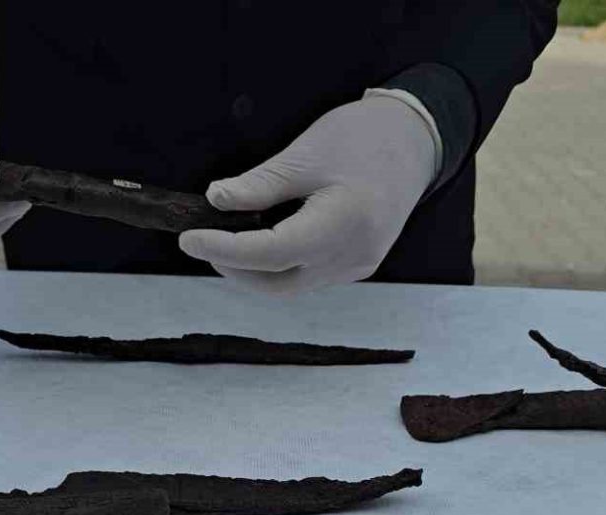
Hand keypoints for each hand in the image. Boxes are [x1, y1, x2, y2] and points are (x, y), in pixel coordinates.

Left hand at [178, 95, 436, 292]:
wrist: (416, 141)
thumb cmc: (365, 138)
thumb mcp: (306, 153)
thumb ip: (261, 184)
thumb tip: (216, 201)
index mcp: (343, 224)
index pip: (271, 254)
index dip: (224, 250)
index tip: (189, 239)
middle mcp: (353, 257)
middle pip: (278, 283)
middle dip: (235, 267)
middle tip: (202, 240)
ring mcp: (358, 266)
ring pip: (291, 285)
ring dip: (255, 270)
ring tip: (226, 240)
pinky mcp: (357, 265)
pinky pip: (308, 276)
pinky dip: (278, 265)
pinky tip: (261, 241)